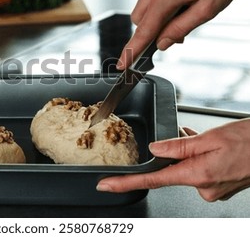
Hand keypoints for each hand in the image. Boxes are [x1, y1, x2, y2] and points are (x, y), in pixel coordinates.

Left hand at [96, 119, 249, 201]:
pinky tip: (206, 144)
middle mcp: (203, 188)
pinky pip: (197, 169)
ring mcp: (212, 189)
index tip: (105, 185)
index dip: (125, 183)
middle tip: (187, 134)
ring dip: (187, 152)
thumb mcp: (210, 138)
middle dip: (172, 152)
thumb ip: (178, 145)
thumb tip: (154, 149)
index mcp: (196, 176)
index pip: (151, 182)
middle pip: (171, 169)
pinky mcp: (219, 185)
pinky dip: (197, 156)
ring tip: (202, 138)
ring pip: (185, 167)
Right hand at [118, 0, 249, 68]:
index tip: (122, 64)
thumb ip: (180, 29)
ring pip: (143, 5)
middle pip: (139, 20)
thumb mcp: (208, 9)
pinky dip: (158, 0)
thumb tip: (163, 43)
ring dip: (156, 15)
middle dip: (151, 30)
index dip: (132, 50)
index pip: (143, 31)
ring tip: (183, 11)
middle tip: (175, 34)